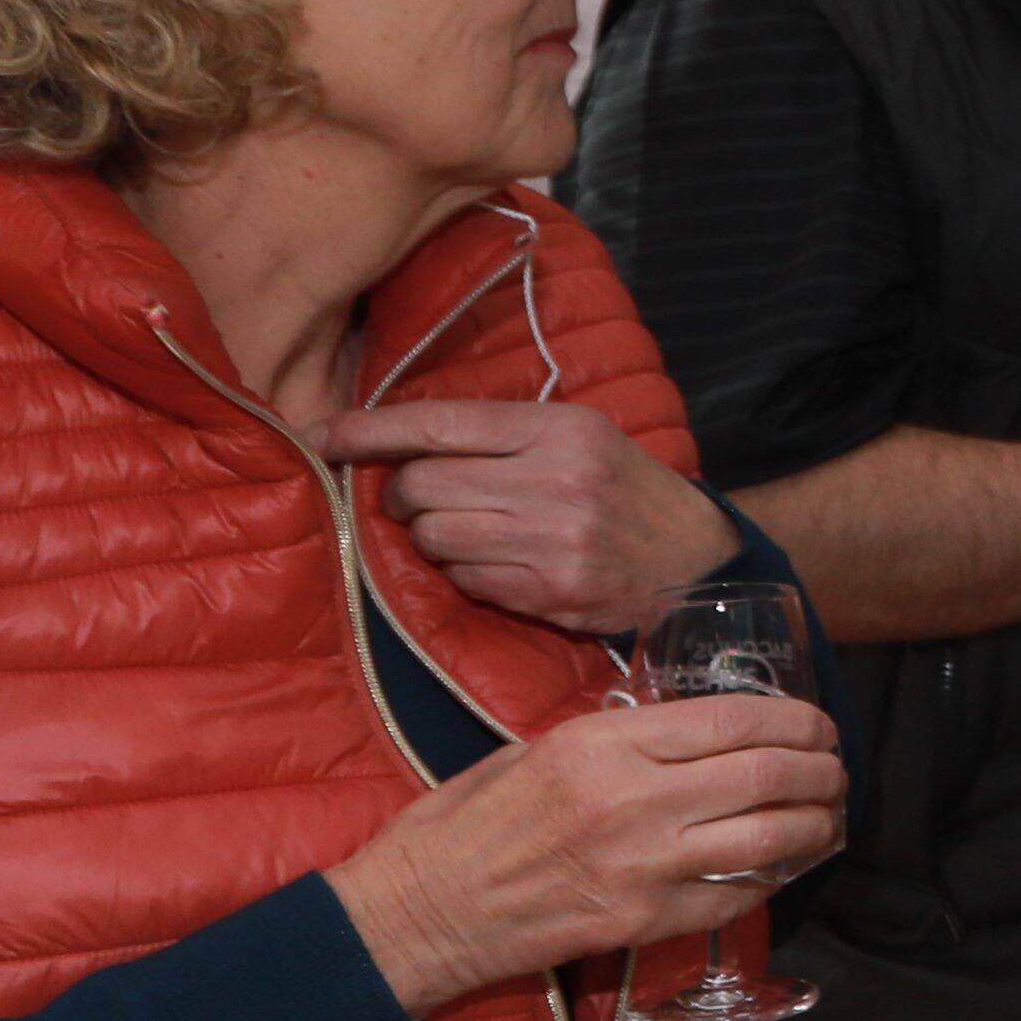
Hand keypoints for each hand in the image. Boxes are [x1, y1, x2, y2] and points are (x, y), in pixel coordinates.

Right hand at [324, 694, 844, 1018]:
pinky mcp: (643, 923)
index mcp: (604, 744)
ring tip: (830, 814)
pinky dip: (775, 876)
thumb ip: (618, 740)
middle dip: (822, 769)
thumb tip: (691, 732)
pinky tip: (787, 863)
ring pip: (770, 838)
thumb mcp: (536, 750)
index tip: (819, 724)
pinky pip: (736, 895)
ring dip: (817, 824)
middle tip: (836, 769)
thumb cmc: (465, 824)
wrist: (418, 913)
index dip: (797, 719)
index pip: (734, 719)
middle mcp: (634, 801)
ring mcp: (643, 868)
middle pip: (768, 773)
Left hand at [329, 397, 736, 635]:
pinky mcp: (550, 595)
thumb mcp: (579, 436)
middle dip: (403, 492)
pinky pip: (463, 580)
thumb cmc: (625, 488)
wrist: (698, 559)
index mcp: (560, 430)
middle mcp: (556, 483)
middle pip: (422, 485)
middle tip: (419, 496)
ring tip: (471, 531)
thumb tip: (398, 446)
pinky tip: (499, 563)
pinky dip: (464, 572)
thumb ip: (499, 435)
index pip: (441, 425)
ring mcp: (552, 544)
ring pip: (432, 537)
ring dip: (432, 536)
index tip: (322, 436)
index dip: (372, 431)